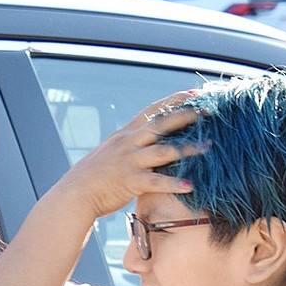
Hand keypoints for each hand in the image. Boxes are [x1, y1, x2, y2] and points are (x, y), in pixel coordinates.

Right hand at [44, 91, 197, 221]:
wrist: (76, 193)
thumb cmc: (97, 175)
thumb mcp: (113, 150)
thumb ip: (132, 143)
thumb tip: (150, 138)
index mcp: (127, 133)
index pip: (153, 110)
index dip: (174, 100)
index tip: (194, 92)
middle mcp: (129, 143)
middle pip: (162, 124)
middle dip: (186, 116)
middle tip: (209, 111)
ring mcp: (130, 161)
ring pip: (163, 151)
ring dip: (187, 149)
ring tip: (208, 147)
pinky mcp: (130, 181)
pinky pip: (156, 181)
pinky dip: (174, 183)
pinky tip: (190, 186)